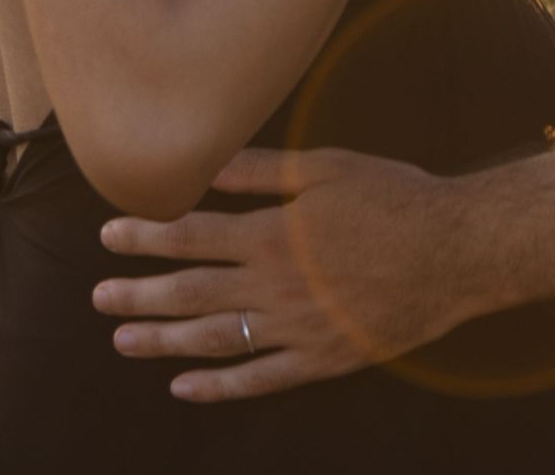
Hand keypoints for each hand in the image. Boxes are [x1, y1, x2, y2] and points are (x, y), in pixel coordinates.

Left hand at [94, 149, 481, 402]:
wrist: (455, 251)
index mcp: (272, 235)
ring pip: (212, 340)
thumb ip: (264, 172)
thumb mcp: (330, 168)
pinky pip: (257, 380)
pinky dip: (217, 387)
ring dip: (162, 341)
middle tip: (98, 297)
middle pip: (189, 294)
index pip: (192, 236)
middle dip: (138, 294)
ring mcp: (295, 330)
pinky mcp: (321, 359)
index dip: (146, 236)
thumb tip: (208, 166)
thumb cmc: (396, 199)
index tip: (110, 236)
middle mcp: (273, 288)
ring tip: (123, 339)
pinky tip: (185, 387)